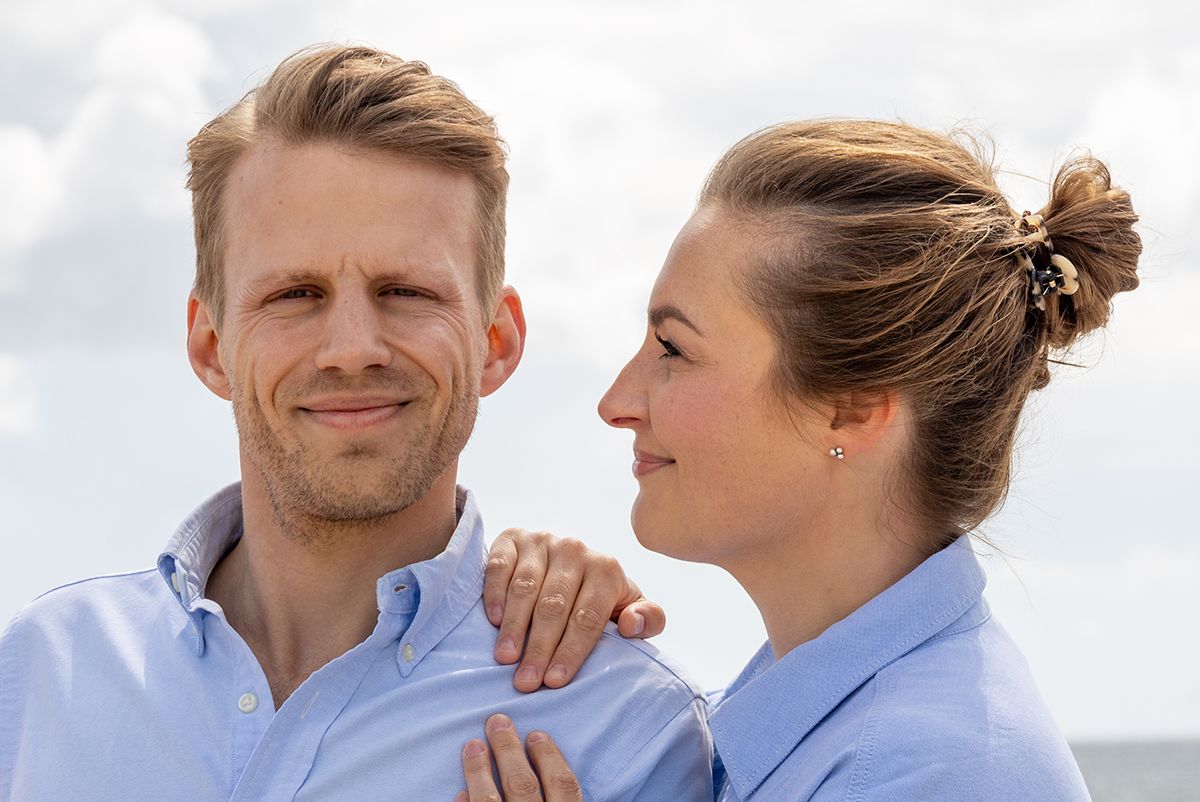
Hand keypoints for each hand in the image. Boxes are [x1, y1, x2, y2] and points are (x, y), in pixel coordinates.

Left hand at [454, 714, 581, 801]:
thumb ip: (564, 800)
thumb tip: (555, 777)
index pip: (562, 784)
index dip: (549, 756)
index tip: (536, 734)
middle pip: (523, 785)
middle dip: (508, 749)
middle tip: (497, 721)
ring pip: (489, 801)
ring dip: (479, 771)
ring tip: (472, 745)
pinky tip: (460, 792)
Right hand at [485, 529, 665, 691]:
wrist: (571, 558)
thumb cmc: (600, 595)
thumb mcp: (630, 606)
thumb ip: (648, 618)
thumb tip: (631, 625)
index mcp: (606, 569)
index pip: (587, 617)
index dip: (571, 650)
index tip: (555, 681)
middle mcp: (575, 550)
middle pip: (554, 606)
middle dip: (539, 648)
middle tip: (525, 682)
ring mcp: (543, 541)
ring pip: (525, 588)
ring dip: (514, 626)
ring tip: (505, 659)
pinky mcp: (514, 538)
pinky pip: (500, 566)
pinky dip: (495, 593)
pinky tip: (493, 620)